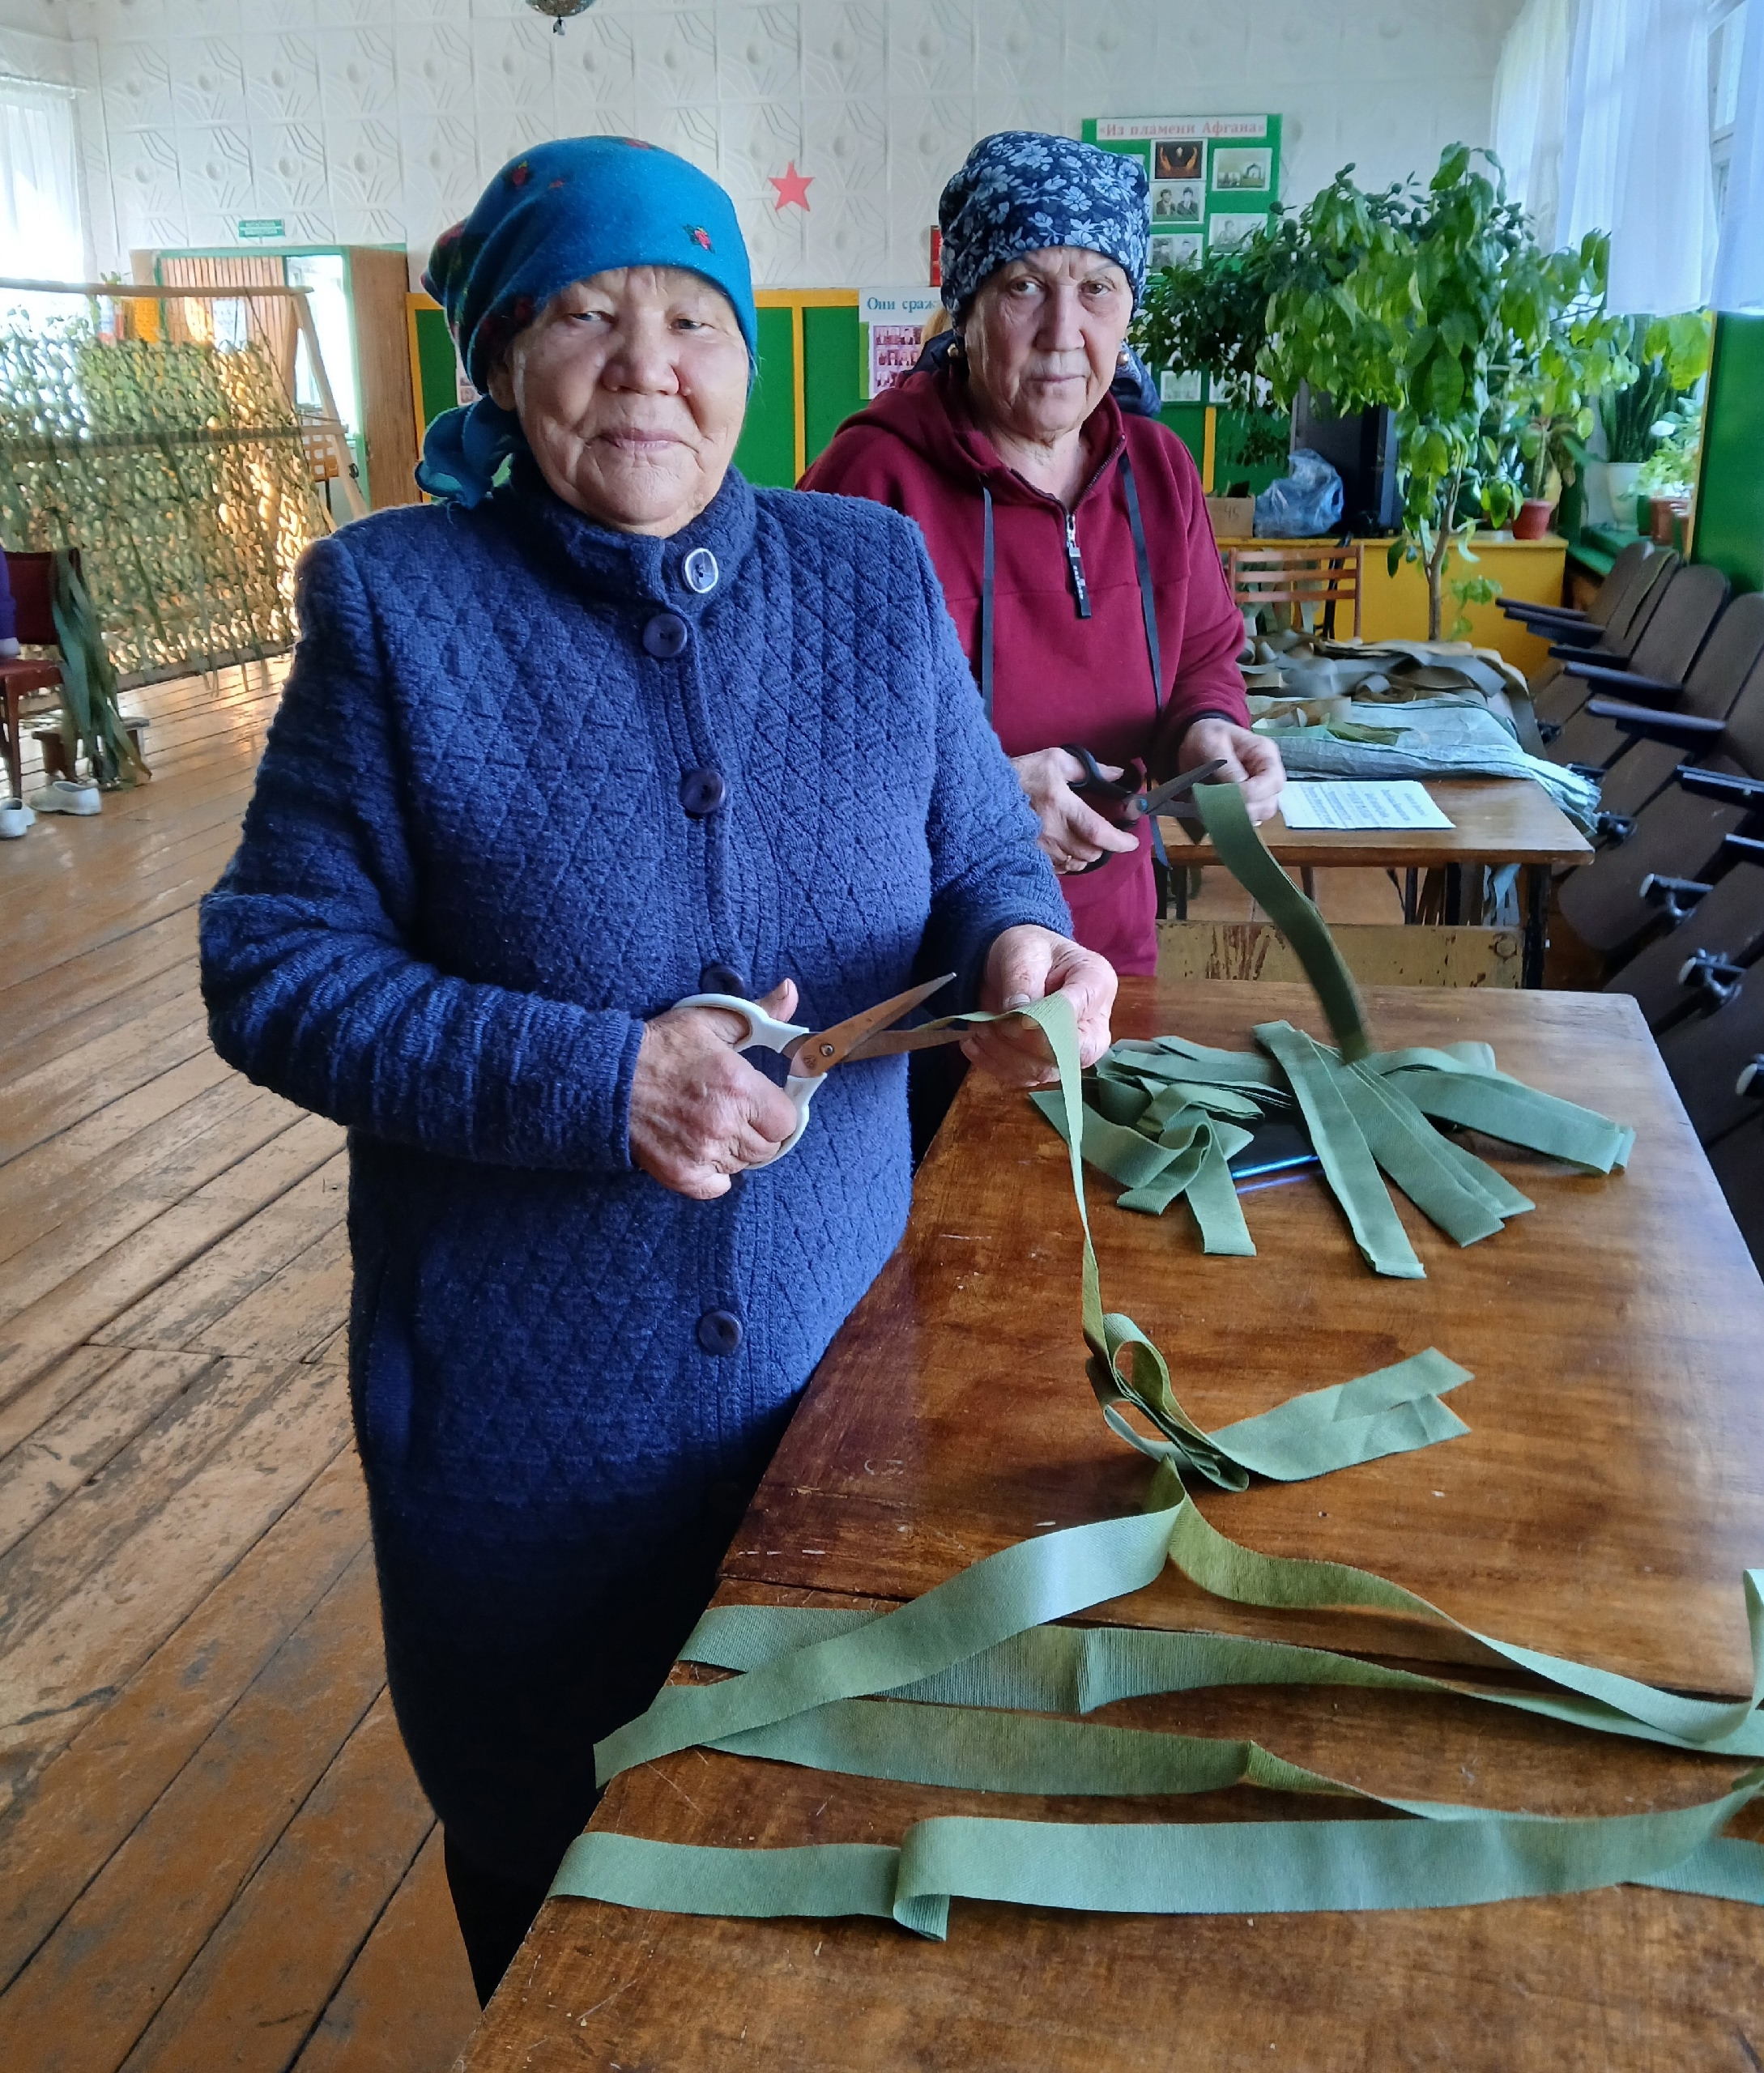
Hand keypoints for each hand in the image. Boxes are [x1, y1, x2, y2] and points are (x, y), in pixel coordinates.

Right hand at [630, 979, 801, 1199]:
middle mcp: (725, 1124)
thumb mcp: (710, 1020)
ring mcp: (703, 1153)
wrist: (607, 1079)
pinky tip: (700, 1148)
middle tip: (733, 1113)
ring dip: (734, 1150)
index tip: (763, 1105)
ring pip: (743, 1165)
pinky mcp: (682, 1174)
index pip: (786, 1121)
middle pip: (767, 1147)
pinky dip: (714, 1174)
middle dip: (757, 1131)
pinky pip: (718, 1186)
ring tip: (710, 1125)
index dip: (777, 1113)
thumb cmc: (660, 1047)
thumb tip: (790, 992)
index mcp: (739, 1086)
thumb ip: (758, 1013)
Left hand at [963, 925, 1116, 1087]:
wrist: (1018, 962)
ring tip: (978, 1028)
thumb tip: (1017, 1017)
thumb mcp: (1023, 951)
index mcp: (1097, 983)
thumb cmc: (1029, 949)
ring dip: (1002, 1054)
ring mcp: (1070, 1049)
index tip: (1012, 1014)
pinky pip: (1022, 1076)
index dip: (1043, 1022)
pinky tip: (974, 1042)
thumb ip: (1023, 981)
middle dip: (1021, 1044)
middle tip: (990, 1024)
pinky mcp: (1046, 1063)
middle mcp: (1092, 1024)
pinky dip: (993, 1063)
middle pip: (1067, 1054)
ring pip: (1041, 1070)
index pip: (1078, 1015)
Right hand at [1008, 747, 1141, 875]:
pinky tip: (1065, 849)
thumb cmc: (1021, 774)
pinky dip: (1068, 862)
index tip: (1133, 843)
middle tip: (1103, 835)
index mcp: (1061, 805)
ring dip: (1085, 856)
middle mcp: (1052, 831)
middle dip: (1102, 847)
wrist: (984, 793)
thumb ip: (1088, 768)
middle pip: (1090, 853)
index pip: (1097, 831)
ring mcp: (1039, 848)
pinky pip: (1058, 869)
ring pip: (1076, 864)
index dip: (1119, 841)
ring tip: (1084, 842)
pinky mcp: (1029, 856)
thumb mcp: (1055, 760)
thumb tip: (1119, 774)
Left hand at [1179, 717, 1284, 824]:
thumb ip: (1227, 767)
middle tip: (1219, 809)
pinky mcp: (1244, 803)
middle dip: (1246, 810)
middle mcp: (1266, 776)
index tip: (1231, 797)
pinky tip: (1212, 814)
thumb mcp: (1214, 743)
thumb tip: (1237, 791)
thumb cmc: (1208, 734)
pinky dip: (1228, 821)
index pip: (1274, 782)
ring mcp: (1257, 792)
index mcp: (1265, 755)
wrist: (1196, 739)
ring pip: (1258, 816)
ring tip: (1213, 811)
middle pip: (1269, 804)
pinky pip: (1243, 819)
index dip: (1255, 793)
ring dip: (1237, 818)